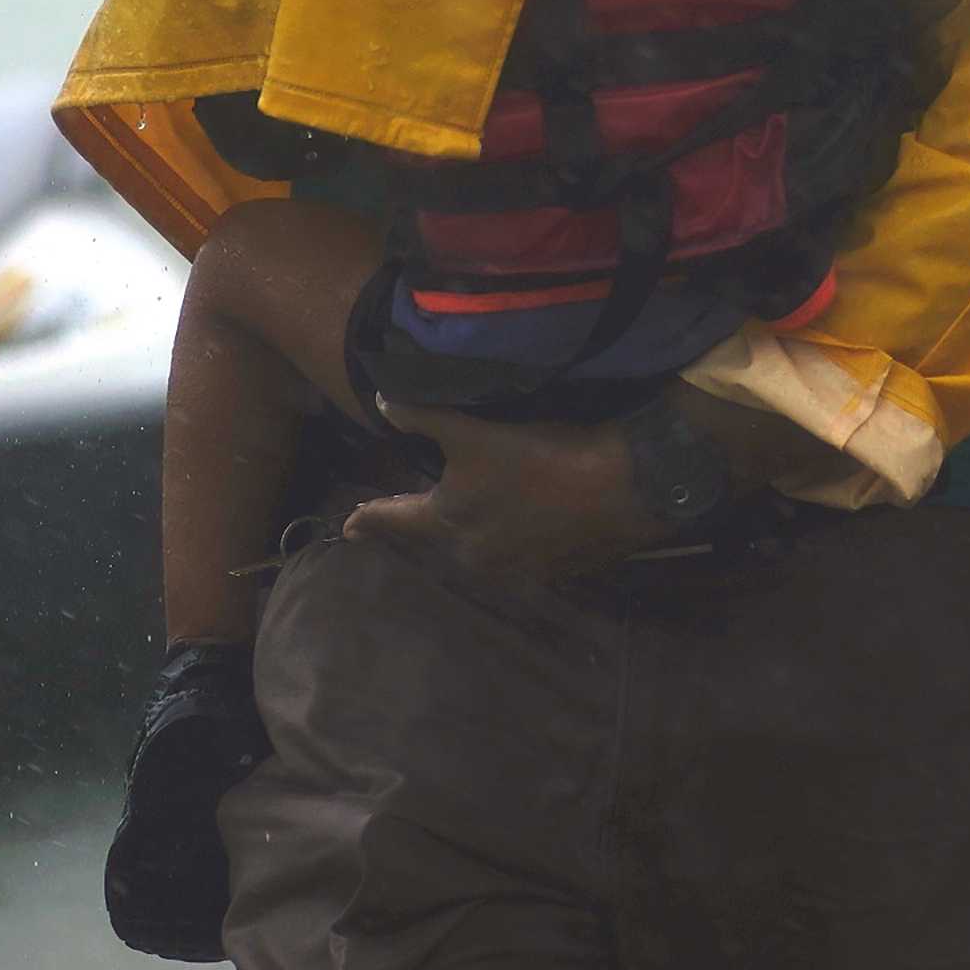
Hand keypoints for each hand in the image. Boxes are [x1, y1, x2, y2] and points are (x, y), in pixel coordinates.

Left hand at [341, 400, 669, 581]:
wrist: (622, 486)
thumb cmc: (539, 456)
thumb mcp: (473, 432)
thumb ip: (423, 417)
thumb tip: (382, 401)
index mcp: (450, 523)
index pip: (397, 520)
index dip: (370, 519)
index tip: (347, 528)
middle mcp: (477, 555)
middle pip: (442, 535)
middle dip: (431, 519)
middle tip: (423, 501)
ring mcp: (520, 567)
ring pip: (484, 545)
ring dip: (477, 527)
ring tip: (481, 504)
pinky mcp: (558, 568)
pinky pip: (525, 551)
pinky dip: (520, 532)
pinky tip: (534, 511)